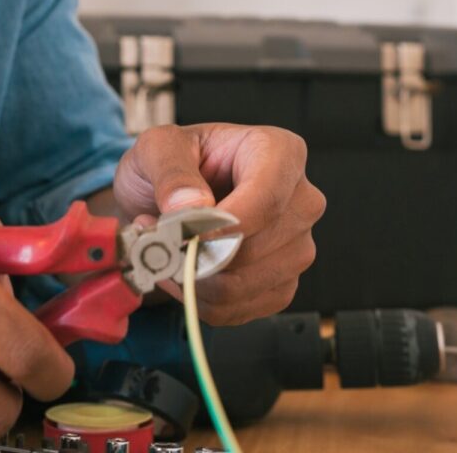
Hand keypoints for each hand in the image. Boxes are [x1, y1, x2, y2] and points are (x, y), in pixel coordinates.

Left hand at [113, 124, 325, 324]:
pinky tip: (184, 271)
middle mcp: (299, 200)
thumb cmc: (169, 163)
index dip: (227, 225)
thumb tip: (189, 205)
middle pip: (257, 247)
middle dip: (200, 254)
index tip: (187, 235)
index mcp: (278, 152)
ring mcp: (296, 245)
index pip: (268, 198)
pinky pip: (242, 308)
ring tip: (167, 249)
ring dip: (195, 278)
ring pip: (247, 283)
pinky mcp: (282, 282)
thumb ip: (170, 169)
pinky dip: (203, 299)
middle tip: (158, 238)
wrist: (163, 196)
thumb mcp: (157, 146)